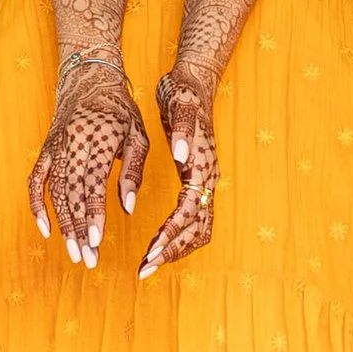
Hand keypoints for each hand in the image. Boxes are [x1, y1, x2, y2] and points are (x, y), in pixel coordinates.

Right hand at [29, 53, 149, 265]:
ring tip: (75, 253)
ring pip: (54, 192)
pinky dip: (37, 206)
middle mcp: (72, 143)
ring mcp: (55, 147)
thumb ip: (133, 171)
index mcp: (98, 138)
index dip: (93, 212)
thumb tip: (128, 208)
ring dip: (63, 225)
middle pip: (71, 193)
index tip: (97, 240)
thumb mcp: (138, 135)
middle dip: (78, 229)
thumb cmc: (120, 110)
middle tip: (87, 259)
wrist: (89, 78)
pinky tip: (45, 230)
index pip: (92, 182)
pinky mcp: (45, 150)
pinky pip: (35, 181)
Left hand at [139, 69, 218, 276]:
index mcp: (202, 164)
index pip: (189, 210)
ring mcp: (206, 181)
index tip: (150, 251)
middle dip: (171, 251)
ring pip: (198, 228)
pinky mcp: (198, 180)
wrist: (194, 82)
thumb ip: (184, 129)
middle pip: (197, 228)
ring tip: (147, 263)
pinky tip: (158, 243)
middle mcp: (209, 177)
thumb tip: (182, 155)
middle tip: (144, 268)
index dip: (171, 233)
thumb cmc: (184, 92)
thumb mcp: (181, 102)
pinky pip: (193, 219)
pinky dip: (177, 236)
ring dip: (174, 248)